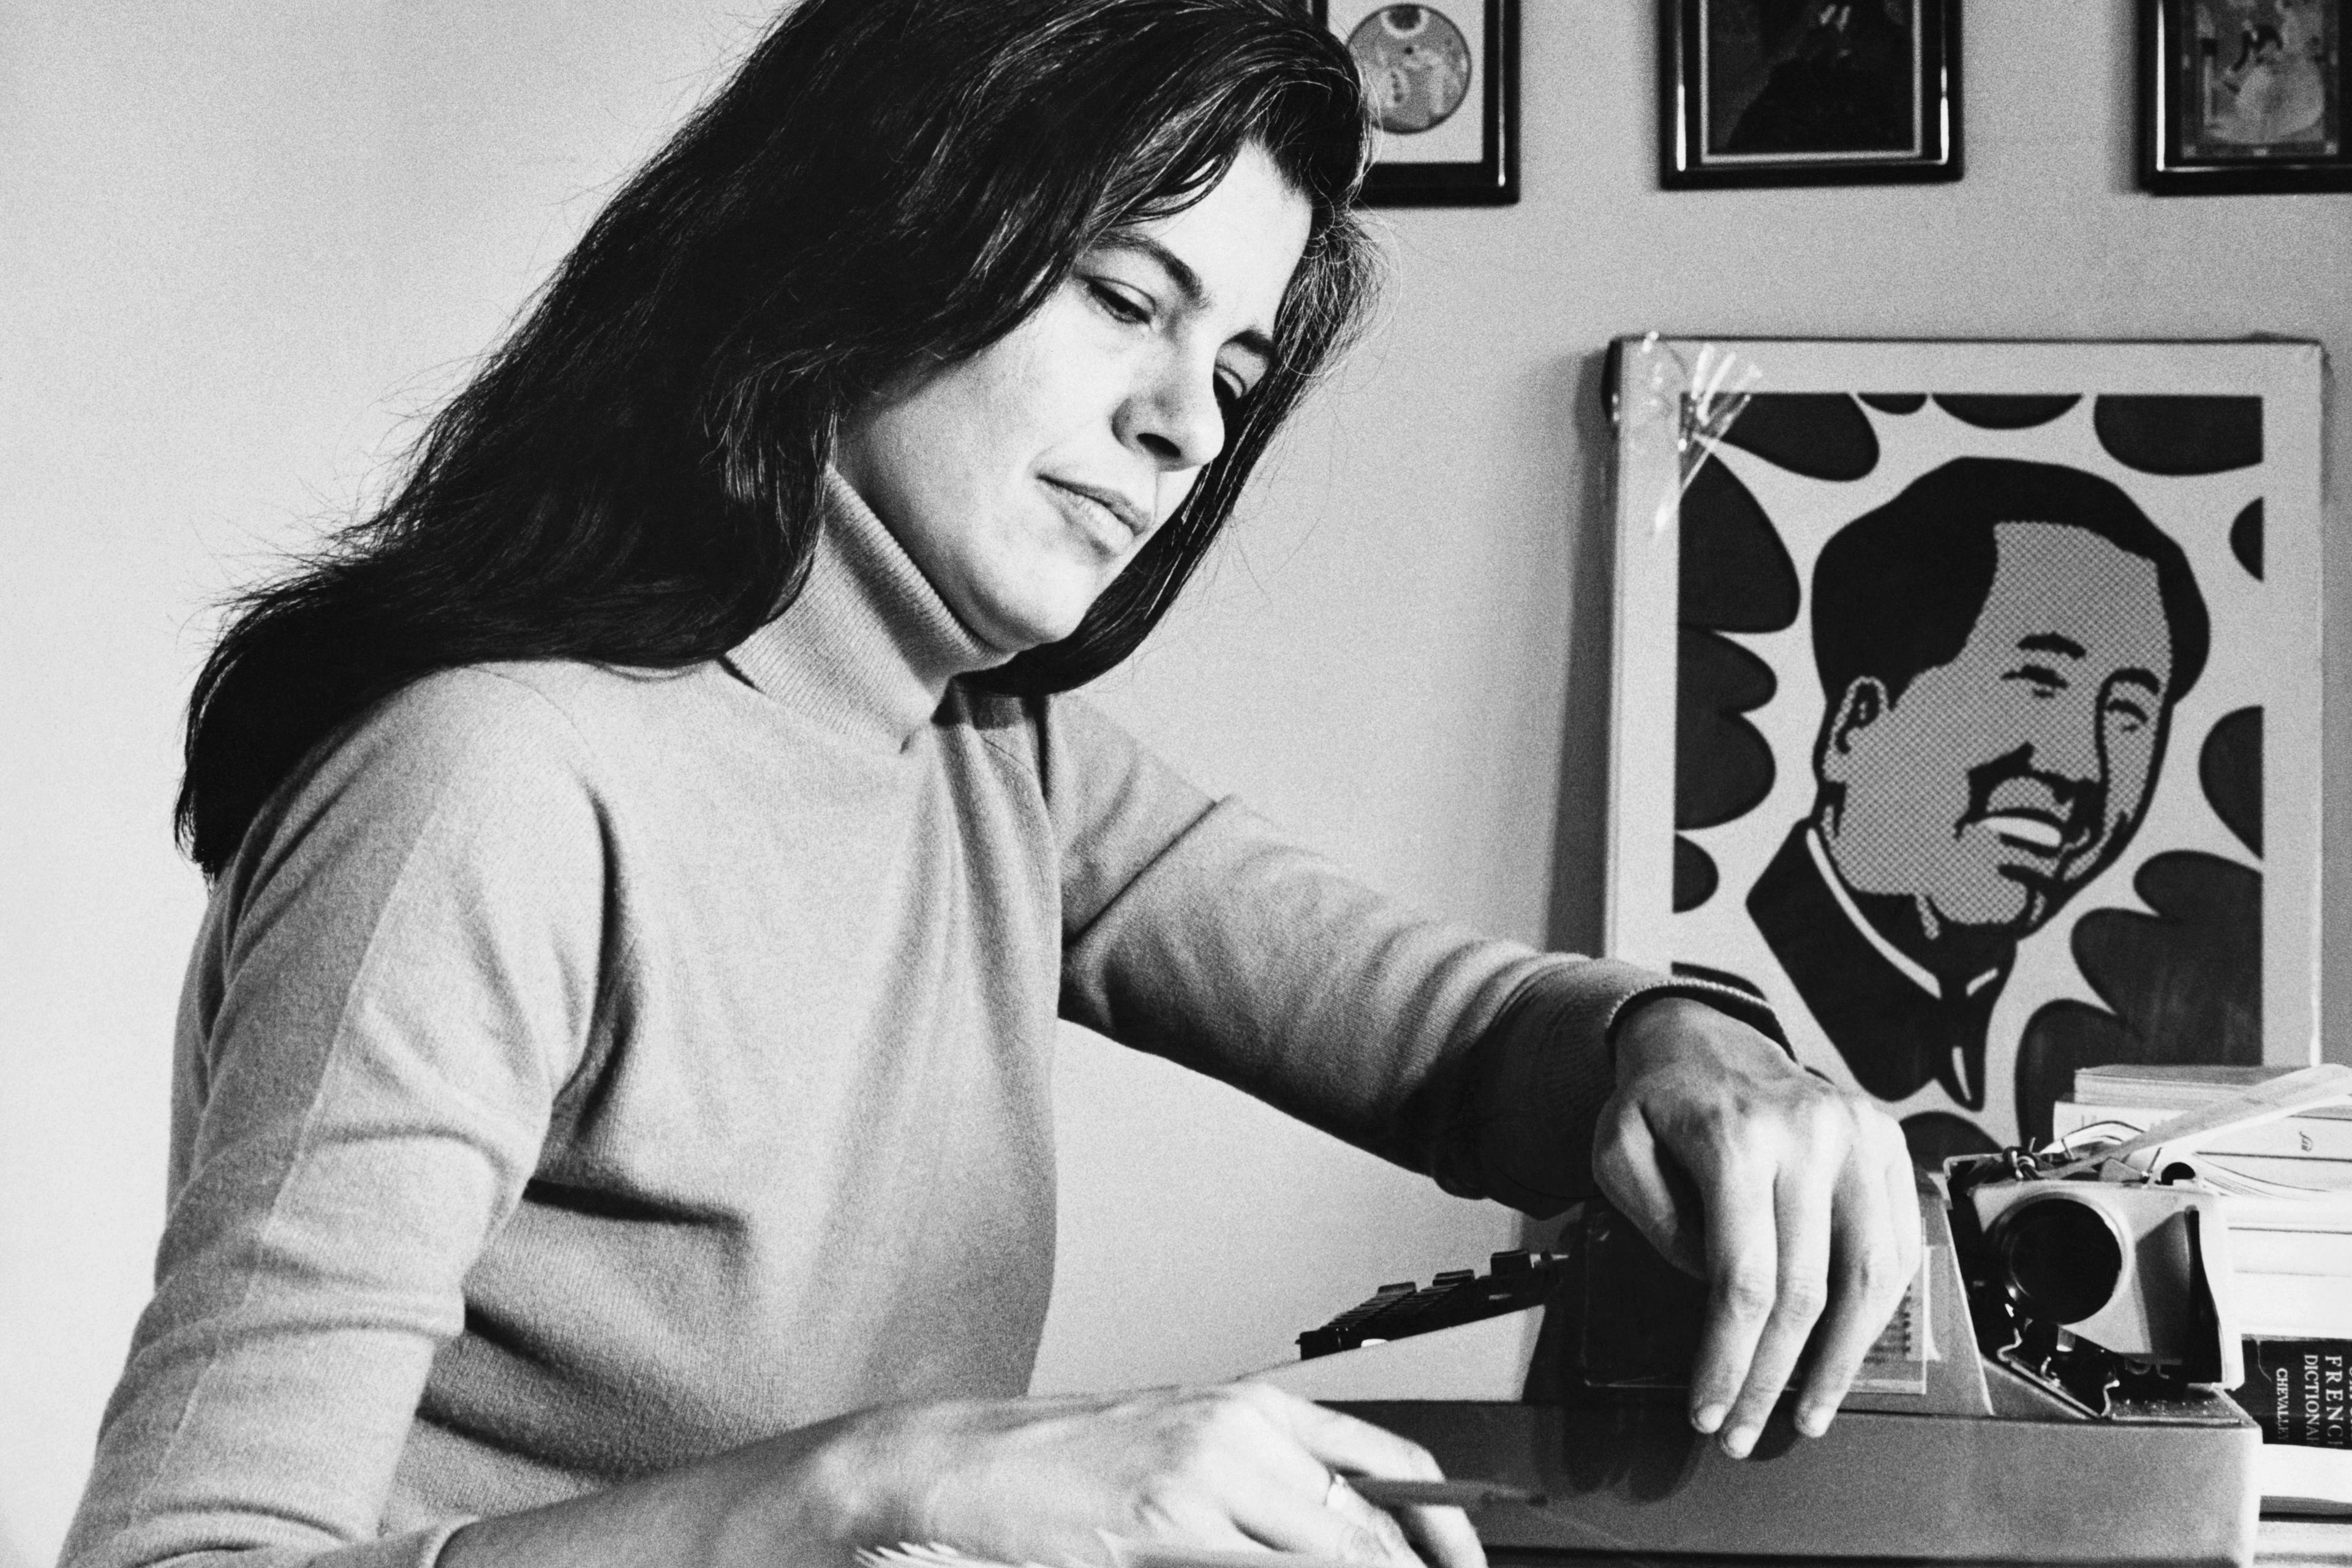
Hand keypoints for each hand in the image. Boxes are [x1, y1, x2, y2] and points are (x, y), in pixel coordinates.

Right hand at [837, 1382, 1485, 1567]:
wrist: (974, 1462)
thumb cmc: (1073, 1456)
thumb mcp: (1188, 1442)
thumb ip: (1268, 1477)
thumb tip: (1342, 1529)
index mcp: (1252, 1405)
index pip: (1389, 1459)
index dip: (1446, 1526)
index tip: (1467, 1565)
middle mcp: (1239, 1432)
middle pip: (1369, 1520)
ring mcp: (1203, 1480)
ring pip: (1330, 1554)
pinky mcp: (1162, 1528)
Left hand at [1591, 996, 1918, 1459]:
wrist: (1704, 1039)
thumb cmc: (1657, 1103)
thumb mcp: (1618, 1152)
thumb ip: (1657, 1224)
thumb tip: (1716, 1294)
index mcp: (1736, 1135)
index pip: (1742, 1279)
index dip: (1729, 1359)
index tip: (1708, 1409)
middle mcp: (1810, 1133)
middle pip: (1806, 1290)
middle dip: (1775, 1377)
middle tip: (1746, 1429)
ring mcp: (1860, 1134)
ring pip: (1872, 1278)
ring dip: (1842, 1361)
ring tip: (1807, 1411)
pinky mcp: (1888, 1142)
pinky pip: (1899, 1247)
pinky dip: (1878, 1312)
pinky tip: (1846, 1351)